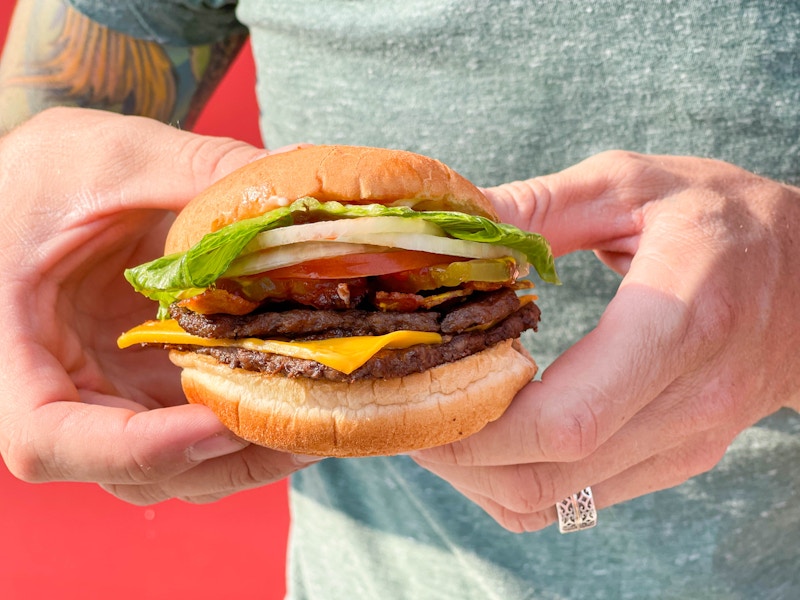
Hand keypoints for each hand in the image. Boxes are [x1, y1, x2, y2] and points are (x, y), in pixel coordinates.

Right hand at [0, 108, 318, 504]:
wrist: (41, 184)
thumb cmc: (48, 171)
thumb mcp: (112, 156)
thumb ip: (195, 169)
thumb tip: (292, 172)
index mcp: (10, 351)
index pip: (49, 439)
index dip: (139, 447)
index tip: (219, 422)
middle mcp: (56, 392)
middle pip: (131, 471)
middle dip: (221, 459)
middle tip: (304, 430)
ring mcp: (106, 397)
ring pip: (172, 467)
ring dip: (244, 456)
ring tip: (315, 421)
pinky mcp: (144, 388)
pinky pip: (193, 434)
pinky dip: (244, 428)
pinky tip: (296, 393)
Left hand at [411, 150, 799, 531]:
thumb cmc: (725, 220)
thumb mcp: (633, 185)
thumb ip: (540, 207)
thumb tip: (455, 230)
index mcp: (678, 324)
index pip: (566, 419)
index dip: (478, 429)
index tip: (419, 398)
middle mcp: (687, 403)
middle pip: (546, 478)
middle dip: (456, 460)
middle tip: (406, 412)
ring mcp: (685, 442)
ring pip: (553, 505)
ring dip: (476, 478)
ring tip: (438, 423)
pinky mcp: (677, 458)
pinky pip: (576, 500)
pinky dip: (514, 481)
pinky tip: (490, 435)